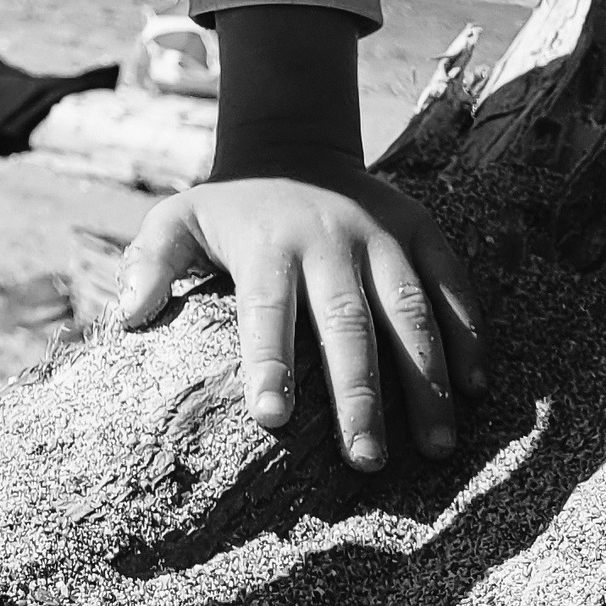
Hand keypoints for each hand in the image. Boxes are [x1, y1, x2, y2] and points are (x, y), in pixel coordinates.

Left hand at [112, 156, 484, 471]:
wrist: (293, 145)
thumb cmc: (231, 208)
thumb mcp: (178, 218)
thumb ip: (151, 262)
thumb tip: (127, 315)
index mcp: (268, 243)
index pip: (268, 308)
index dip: (270, 361)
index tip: (273, 418)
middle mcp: (330, 238)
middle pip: (347, 321)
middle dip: (359, 393)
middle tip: (366, 460)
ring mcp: (382, 235)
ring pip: (410, 310)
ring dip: (427, 379)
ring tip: (436, 447)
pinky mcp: (422, 230)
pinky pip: (452, 284)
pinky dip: (469, 335)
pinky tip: (478, 391)